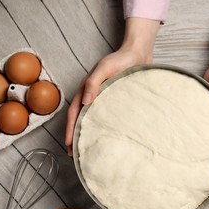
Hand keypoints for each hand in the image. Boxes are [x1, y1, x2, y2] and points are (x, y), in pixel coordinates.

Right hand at [65, 18, 159, 154]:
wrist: (139, 53)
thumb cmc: (121, 59)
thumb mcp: (104, 68)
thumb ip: (93, 83)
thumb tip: (84, 103)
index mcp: (86, 90)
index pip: (74, 113)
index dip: (70, 129)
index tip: (69, 145)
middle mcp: (93, 96)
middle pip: (81, 119)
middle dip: (77, 136)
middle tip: (77, 154)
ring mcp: (105, 99)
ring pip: (93, 119)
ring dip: (89, 133)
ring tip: (90, 149)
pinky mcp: (117, 101)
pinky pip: (108, 117)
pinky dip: (105, 128)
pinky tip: (110, 137)